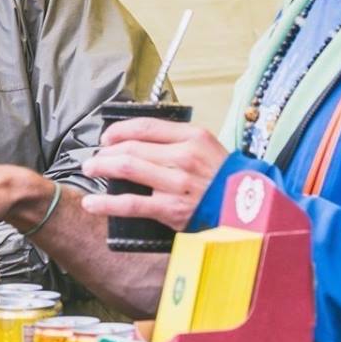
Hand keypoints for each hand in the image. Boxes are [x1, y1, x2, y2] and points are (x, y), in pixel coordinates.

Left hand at [79, 118, 231, 231]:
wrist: (250, 215)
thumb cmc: (226, 183)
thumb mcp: (209, 150)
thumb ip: (179, 142)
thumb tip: (141, 140)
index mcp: (194, 137)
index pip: (146, 126)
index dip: (120, 130)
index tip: (107, 137)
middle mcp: (185, 157)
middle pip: (132, 146)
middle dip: (106, 152)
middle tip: (95, 158)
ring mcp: (177, 183)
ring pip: (127, 168)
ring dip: (102, 168)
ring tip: (90, 171)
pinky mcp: (171, 209)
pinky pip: (131, 203)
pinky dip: (107, 203)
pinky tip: (93, 204)